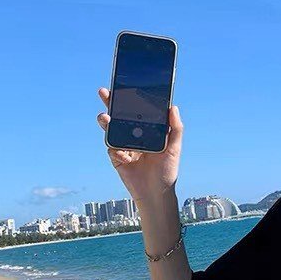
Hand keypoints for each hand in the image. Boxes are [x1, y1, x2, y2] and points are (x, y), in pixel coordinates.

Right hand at [96, 87, 182, 203]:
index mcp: (147, 131)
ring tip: (105, 118)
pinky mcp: (117, 158)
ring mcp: (123, 146)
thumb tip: (173, 107)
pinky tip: (122, 153)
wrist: (157, 193)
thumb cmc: (167, 171)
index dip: (129, 99)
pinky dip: (114, 148)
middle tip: (105, 92)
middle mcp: (133, 135)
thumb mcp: (174, 148)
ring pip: (111, 129)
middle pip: (119, 116)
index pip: (136, 111)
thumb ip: (175, 128)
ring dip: (106, 122)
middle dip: (111, 104)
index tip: (125, 86)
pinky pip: (111, 149)